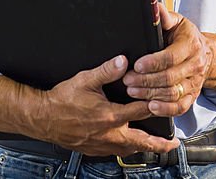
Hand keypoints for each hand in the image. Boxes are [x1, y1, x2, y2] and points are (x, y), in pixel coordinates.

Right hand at [35, 55, 179, 156]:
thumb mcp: (85, 80)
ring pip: (130, 149)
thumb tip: (123, 61)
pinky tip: (129, 145)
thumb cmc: (62, 99)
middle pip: (142, 141)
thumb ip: (106, 71)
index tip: (168, 104)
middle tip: (173, 145)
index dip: (157, 106)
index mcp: (110, 116)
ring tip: (156, 147)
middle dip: (159, 144)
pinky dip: (127, 149)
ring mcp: (102, 144)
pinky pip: (116, 153)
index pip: (142, 111)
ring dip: (144, 147)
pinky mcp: (94, 149)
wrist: (43, 118)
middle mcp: (109, 134)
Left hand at [122, 5, 211, 116]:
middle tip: (127, 80)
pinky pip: (180, 107)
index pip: (171, 56)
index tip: (136, 65)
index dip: (153, 62)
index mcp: (191, 45)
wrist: (206, 53)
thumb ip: (164, 17)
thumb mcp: (177, 22)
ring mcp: (195, 82)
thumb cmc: (185, 36)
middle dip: (146, 80)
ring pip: (173, 93)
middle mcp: (195, 65)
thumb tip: (154, 7)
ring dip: (151, 94)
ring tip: (132, 91)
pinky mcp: (193, 96)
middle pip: (170, 77)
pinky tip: (151, 106)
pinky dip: (166, 109)